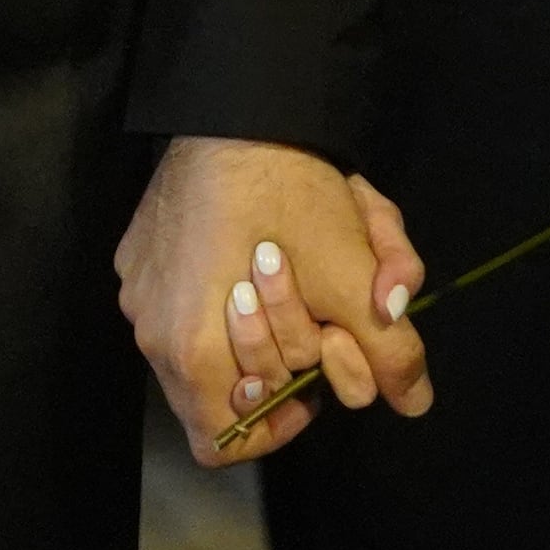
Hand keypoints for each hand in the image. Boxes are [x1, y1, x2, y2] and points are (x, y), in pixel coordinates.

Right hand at [116, 137, 430, 463]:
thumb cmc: (290, 196)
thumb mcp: (353, 275)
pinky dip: (216, 294)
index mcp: (193, 351)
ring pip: (198, 345)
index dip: (276, 424)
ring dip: (252, 325)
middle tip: (312, 316)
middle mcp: (150, 332)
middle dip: (276, 360)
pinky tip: (248, 248)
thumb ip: (389, 349)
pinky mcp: (134, 255)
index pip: (223, 441)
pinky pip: (175, 302)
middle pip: (218, 390)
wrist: (238, 108)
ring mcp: (136, 291)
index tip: (311, 384)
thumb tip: (415, 402)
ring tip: (286, 275)